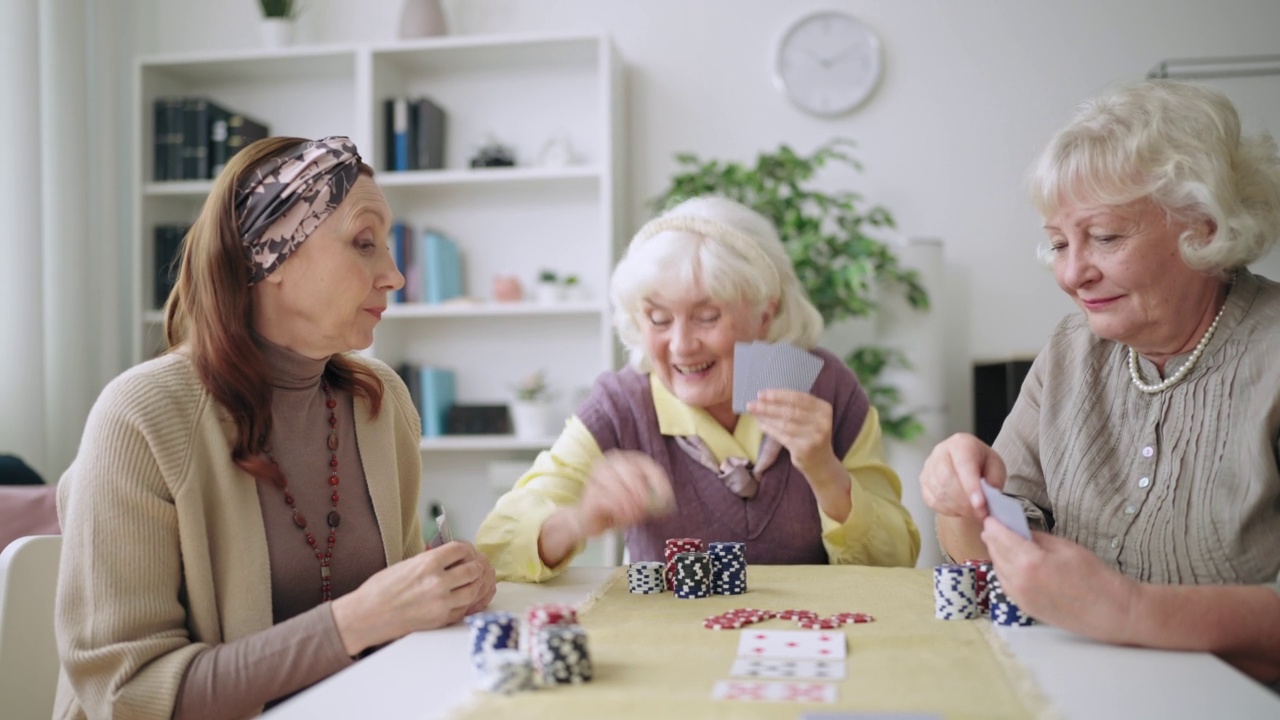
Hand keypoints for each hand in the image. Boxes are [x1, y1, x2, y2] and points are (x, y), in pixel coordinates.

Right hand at [331, 541, 496, 654]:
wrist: (366, 616)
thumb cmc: (380, 589)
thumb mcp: (406, 564)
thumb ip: (432, 560)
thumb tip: (452, 557)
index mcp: (427, 563)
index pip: (461, 549)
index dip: (466, 549)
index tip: (465, 552)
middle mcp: (437, 582)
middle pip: (473, 569)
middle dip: (474, 566)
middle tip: (472, 566)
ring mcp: (441, 603)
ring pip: (473, 590)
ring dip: (474, 584)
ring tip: (468, 582)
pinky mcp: (441, 620)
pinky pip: (465, 609)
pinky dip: (467, 602)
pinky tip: (461, 597)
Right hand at [575, 450, 674, 537]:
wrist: (586, 520)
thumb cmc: (614, 509)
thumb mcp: (637, 505)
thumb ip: (650, 502)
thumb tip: (668, 506)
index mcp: (626, 460)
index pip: (647, 465)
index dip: (659, 482)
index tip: (667, 499)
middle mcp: (611, 461)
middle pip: (633, 474)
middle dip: (642, 496)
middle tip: (644, 511)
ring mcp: (598, 473)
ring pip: (621, 488)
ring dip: (630, 506)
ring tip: (631, 516)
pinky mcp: (590, 489)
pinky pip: (610, 499)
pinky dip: (619, 511)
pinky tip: (620, 517)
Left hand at [748, 389, 836, 477]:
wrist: (821, 463)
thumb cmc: (811, 435)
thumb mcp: (810, 418)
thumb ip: (794, 406)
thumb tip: (765, 398)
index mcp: (823, 409)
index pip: (798, 397)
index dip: (778, 395)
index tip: (761, 394)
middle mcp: (822, 422)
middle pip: (790, 410)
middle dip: (768, 406)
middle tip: (752, 404)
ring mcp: (814, 436)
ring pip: (784, 423)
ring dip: (766, 417)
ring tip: (754, 413)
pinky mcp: (804, 449)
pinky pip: (782, 436)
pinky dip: (770, 429)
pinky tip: (761, 425)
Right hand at [919, 433, 1006, 521]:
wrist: (967, 468)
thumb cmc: (982, 465)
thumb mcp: (996, 467)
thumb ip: (994, 480)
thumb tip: (987, 496)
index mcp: (961, 443)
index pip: (963, 464)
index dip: (971, 486)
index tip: (980, 505)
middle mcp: (941, 451)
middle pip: (946, 477)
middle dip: (964, 500)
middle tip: (980, 513)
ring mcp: (929, 467)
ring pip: (939, 491)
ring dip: (957, 507)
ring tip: (973, 512)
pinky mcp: (923, 482)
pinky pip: (932, 500)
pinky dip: (948, 510)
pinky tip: (960, 509)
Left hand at [982, 519, 1138, 641]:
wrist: (1111, 611)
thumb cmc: (1094, 576)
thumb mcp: (1065, 547)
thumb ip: (1037, 538)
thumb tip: (1018, 531)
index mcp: (1029, 562)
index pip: (1000, 538)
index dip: (994, 525)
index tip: (991, 517)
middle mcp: (1019, 582)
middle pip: (995, 554)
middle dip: (993, 539)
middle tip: (993, 527)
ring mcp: (1020, 598)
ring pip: (998, 570)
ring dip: (997, 555)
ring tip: (1001, 544)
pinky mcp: (1025, 608)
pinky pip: (1006, 585)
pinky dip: (1004, 571)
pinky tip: (1011, 564)